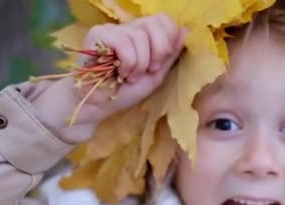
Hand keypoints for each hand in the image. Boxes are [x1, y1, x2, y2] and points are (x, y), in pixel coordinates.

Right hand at [34, 13, 185, 142]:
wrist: (100, 104)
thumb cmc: (126, 91)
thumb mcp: (156, 75)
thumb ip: (170, 54)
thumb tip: (186, 30)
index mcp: (144, 35)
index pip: (163, 19)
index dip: (168, 39)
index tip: (161, 62)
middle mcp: (129, 28)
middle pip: (155, 22)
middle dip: (158, 50)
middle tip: (150, 70)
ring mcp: (113, 29)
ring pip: (140, 36)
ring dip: (140, 64)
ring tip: (130, 77)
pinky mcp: (98, 34)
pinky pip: (123, 42)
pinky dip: (128, 62)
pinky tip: (120, 74)